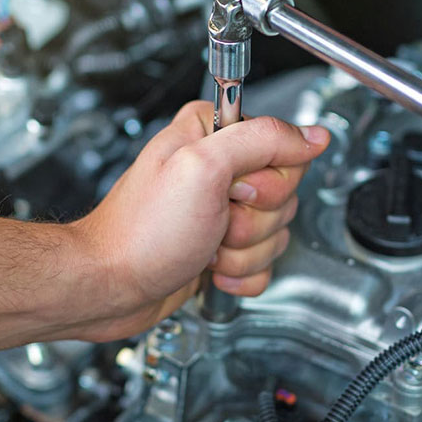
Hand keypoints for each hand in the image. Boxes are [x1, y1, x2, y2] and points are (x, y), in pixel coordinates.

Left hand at [70, 101, 328, 340]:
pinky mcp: (223, 247)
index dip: (265, 181)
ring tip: (204, 247)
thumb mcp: (203, 168)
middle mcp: (220, 169)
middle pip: (285, 196)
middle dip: (252, 222)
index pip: (284, 150)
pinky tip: (209, 269)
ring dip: (243, 252)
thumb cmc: (140, 232)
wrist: (109, 286)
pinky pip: (264, 265)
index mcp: (214, 135)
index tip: (233, 191)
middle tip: (214, 221)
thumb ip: (263, 140)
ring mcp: (222, 211)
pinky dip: (240, 274)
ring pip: (277, 234)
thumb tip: (312, 135)